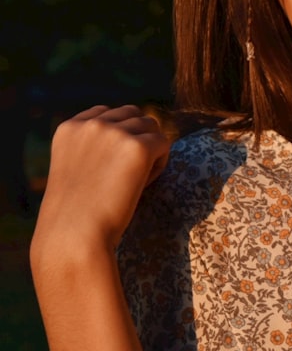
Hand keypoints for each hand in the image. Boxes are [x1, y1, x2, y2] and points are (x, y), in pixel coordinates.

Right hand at [33, 105, 171, 255]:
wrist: (74, 237)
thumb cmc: (76, 213)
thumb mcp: (75, 168)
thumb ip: (95, 145)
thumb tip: (135, 131)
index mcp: (69, 128)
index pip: (108, 112)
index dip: (119, 135)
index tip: (113, 164)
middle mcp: (91, 124)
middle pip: (134, 115)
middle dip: (138, 139)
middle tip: (129, 173)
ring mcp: (115, 133)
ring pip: (151, 127)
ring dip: (151, 150)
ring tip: (136, 180)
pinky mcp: (138, 147)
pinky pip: (164, 143)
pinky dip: (161, 163)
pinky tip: (144, 184)